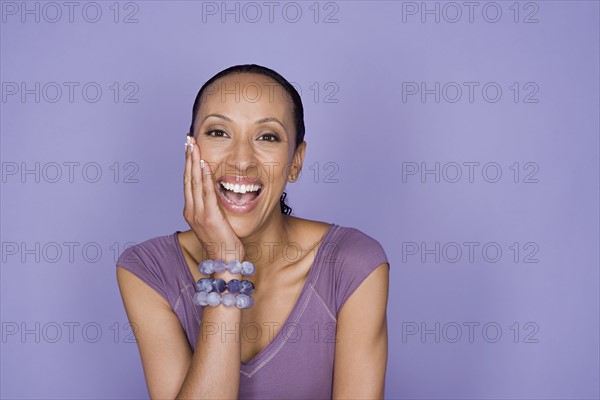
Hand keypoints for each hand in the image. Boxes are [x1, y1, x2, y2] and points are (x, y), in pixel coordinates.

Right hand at [183, 136, 244, 262]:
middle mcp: (192, 210)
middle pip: (188, 178)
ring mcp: (199, 214)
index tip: (189, 147)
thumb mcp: (216, 222)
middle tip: (188, 139)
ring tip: (193, 145)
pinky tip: (203, 163)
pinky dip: (204, 177)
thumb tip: (219, 193)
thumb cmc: (224, 243)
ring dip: (193, 161)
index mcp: (192, 211)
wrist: (225, 262)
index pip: (188, 182)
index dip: (188, 163)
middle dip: (188, 157)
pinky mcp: (210, 217)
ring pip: (194, 182)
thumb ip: (214, 207)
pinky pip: (206, 192)